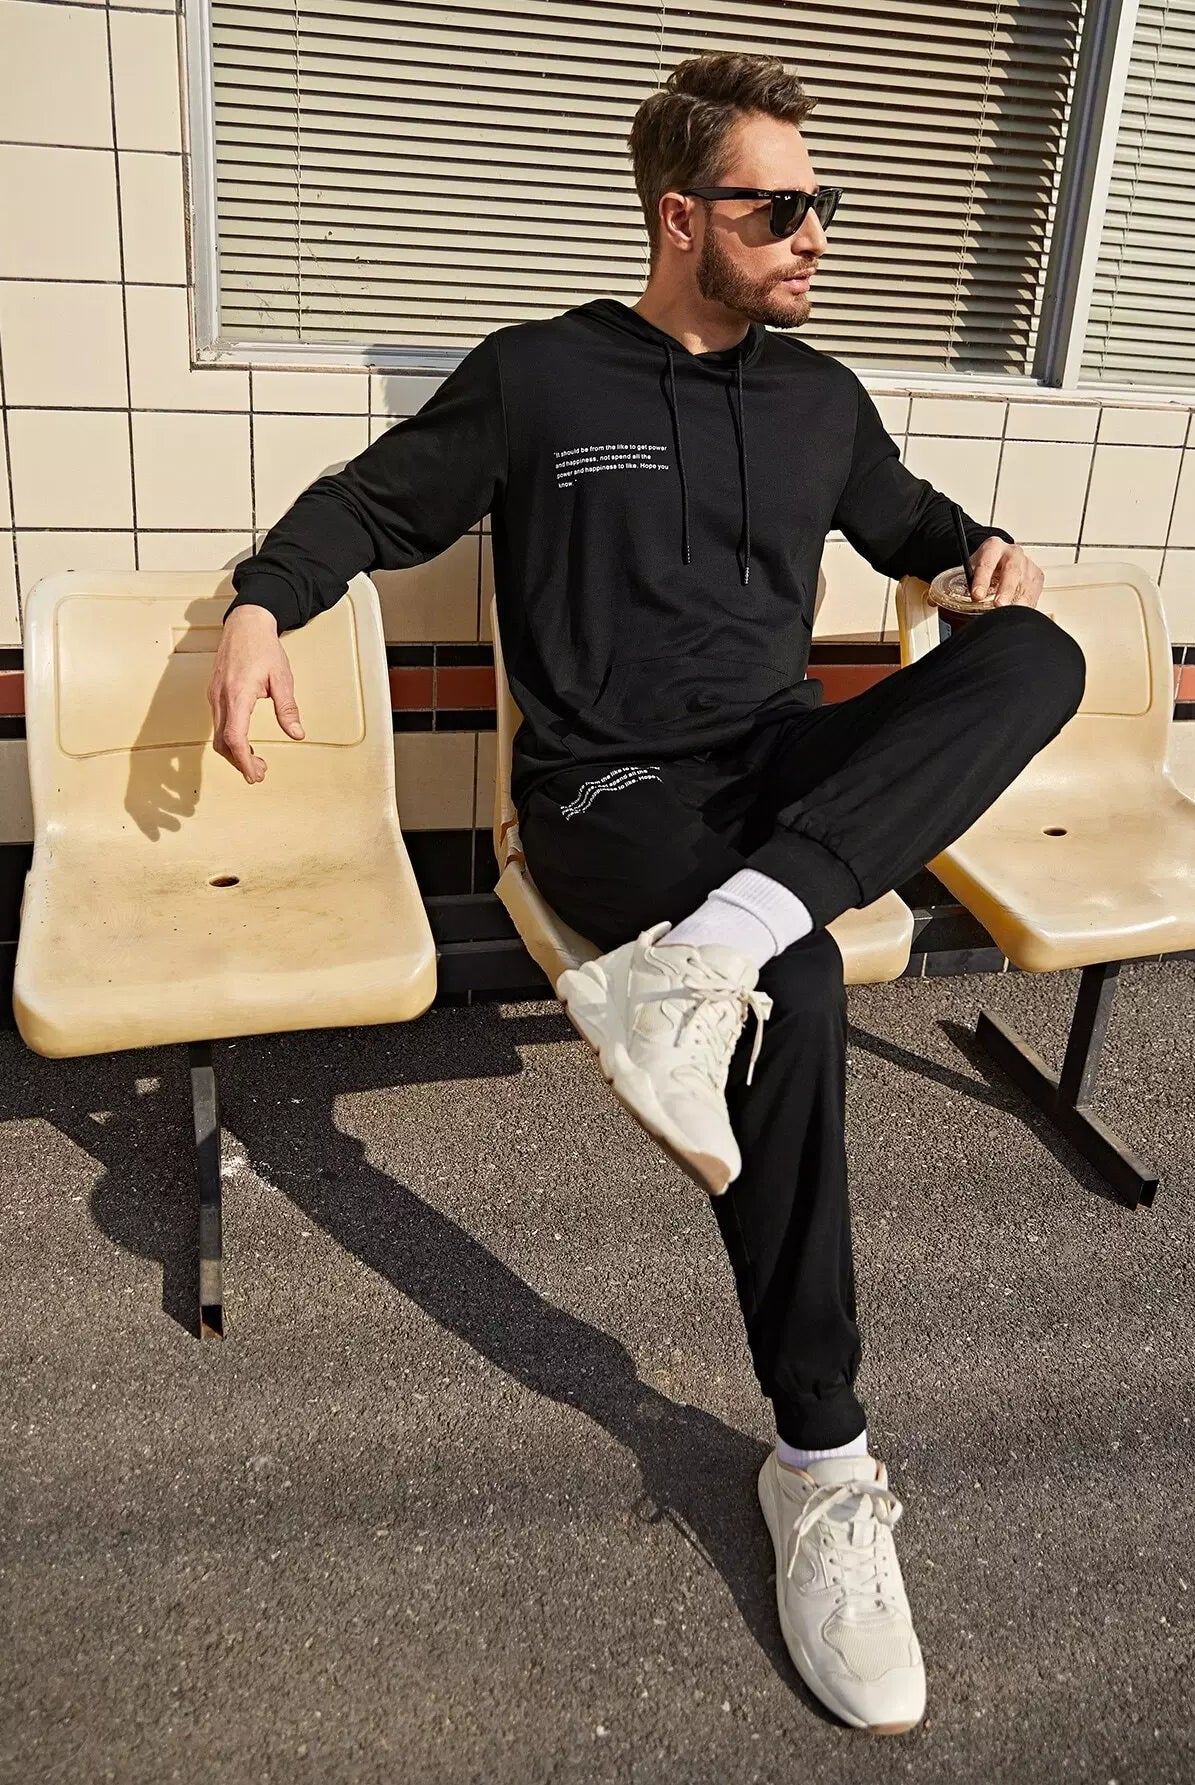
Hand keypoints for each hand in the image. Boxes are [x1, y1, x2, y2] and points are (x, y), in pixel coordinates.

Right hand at [208, 605, 304, 783]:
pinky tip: (245, 743)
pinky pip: (219, 724)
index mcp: (237, 694)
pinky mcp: (215, 694)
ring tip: (256, 762)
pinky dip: (230, 739)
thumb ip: (287, 708)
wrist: (245, 624)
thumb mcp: (282, 678)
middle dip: (240, 762)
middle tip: (260, 773)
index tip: (255, 774)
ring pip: (218, 735)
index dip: (244, 760)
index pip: (235, 737)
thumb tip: (296, 733)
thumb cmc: (263, 647)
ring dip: (235, 752)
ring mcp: (215, 696)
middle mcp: (221, 698)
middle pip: (223, 742)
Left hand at [968, 540, 1043, 608]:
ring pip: (1026, 584)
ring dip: (1018, 601)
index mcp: (993, 547)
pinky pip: (1033, 593)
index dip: (982, 580)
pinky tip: (1018, 613)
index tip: (977, 595)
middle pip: (1012, 571)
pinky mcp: (1037, 577)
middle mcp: (1013, 553)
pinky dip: (1026, 606)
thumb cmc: (984, 566)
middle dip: (1006, 590)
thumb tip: (959, 603)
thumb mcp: (970, 569)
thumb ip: (966, 582)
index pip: (987, 562)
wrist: (999, 561)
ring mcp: (1027, 564)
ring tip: (1010, 614)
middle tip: (999, 604)